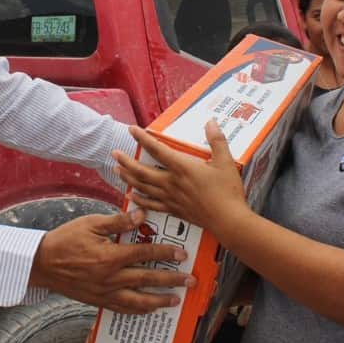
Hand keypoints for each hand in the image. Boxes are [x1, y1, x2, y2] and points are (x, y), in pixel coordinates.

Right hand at [29, 210, 196, 313]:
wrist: (42, 263)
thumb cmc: (65, 240)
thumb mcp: (91, 223)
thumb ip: (118, 221)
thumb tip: (142, 215)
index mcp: (111, 256)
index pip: (146, 255)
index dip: (166, 254)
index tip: (182, 255)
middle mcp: (111, 278)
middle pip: (148, 280)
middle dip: (172, 281)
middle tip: (190, 282)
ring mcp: (105, 293)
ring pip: (138, 301)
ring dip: (159, 301)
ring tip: (175, 301)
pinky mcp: (98, 301)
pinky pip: (123, 309)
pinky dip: (138, 310)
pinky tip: (149, 309)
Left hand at [114, 121, 248, 235]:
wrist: (228, 220)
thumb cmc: (227, 191)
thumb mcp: (225, 161)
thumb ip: (217, 140)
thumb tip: (210, 122)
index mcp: (182, 167)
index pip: (157, 150)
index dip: (142, 139)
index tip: (131, 130)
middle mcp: (172, 182)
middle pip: (142, 171)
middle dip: (126, 162)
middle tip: (114, 154)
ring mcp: (171, 198)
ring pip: (143, 187)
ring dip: (128, 178)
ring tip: (117, 171)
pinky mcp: (174, 210)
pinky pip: (151, 205)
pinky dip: (139, 200)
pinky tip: (131, 197)